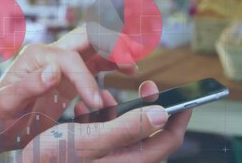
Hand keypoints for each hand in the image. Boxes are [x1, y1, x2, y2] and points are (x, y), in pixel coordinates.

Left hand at [0, 25, 137, 149]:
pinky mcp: (70, 75)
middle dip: (111, 43)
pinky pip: (96, 62)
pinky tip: (126, 71)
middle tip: (132, 57)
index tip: (96, 103)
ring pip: (95, 46)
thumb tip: (54, 72)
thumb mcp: (7, 104)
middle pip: (87, 36)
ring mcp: (62, 63)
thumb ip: (27, 87)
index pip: (70, 59)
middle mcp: (51, 54)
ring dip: (116, 50)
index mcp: (37, 57)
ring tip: (133, 67)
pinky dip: (113, 63)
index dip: (86, 79)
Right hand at [22, 81, 191, 162]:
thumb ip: (129, 128)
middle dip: (147, 106)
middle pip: (148, 131)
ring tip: (104, 96)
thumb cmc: (55, 158)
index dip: (179, 116)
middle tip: (147, 86)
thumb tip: (162, 114)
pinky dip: (100, 117)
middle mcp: (122, 160)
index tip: (186, 98)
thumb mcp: (93, 139)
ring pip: (126, 128)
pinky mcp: (93, 152)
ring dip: (119, 109)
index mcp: (130, 161)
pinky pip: (106, 131)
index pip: (168, 139)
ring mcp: (107, 156)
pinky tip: (84, 109)